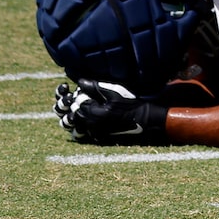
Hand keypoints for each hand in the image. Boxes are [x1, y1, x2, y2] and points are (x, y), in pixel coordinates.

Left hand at [53, 80, 167, 145]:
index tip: (87, 90)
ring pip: (77, 123)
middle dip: (78, 104)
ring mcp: (94, 132)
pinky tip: (91, 117)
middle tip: (86, 97)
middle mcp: (92, 125)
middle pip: (75, 113)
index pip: (78, 102)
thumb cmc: (131, 103)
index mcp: (95, 113)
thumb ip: (96, 87)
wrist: (143, 119)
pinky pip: (83, 131)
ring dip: (79, 114)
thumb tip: (80, 82)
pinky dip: (83, 124)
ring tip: (87, 107)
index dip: (81, 94)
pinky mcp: (98, 136)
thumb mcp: (115, 91)